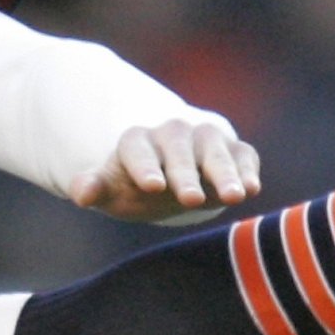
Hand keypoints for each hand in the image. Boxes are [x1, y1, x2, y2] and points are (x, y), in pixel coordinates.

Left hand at [70, 118, 261, 221]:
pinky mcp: (235, 151)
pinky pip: (243, 155)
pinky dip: (248, 170)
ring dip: (225, 174)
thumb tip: (82, 194)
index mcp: (137, 142)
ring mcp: (206, 141)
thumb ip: (95, 189)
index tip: (151, 186)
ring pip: (215, 151)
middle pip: (178, 150)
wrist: (171, 174)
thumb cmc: (135, 186)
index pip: (137, 149)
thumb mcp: (112, 190)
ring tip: (235, 196)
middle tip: (190, 200)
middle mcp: (173, 135)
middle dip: (185, 174)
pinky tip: (252, 187)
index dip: (144, 167)